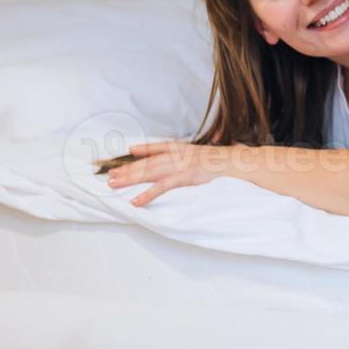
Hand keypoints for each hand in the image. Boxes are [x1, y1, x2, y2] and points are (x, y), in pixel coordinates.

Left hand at [104, 141, 229, 206]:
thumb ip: (206, 154)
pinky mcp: (184, 177)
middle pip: (149, 162)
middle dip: (129, 168)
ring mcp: (181, 165)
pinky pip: (161, 187)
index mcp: (187, 148)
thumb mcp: (215, 153)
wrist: (238, 162)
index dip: (145, 148)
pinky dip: (147, 195)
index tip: (130, 149)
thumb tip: (207, 156)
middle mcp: (180, 155)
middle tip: (110, 174)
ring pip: (150, 172)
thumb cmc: (230, 160)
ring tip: (114, 184)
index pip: (161, 147)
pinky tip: (135, 201)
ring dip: (130, 178)